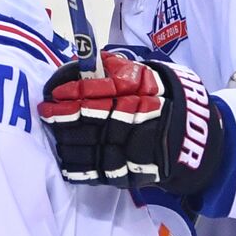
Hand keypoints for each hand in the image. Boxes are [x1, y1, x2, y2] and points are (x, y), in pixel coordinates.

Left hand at [40, 51, 224, 194]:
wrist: (189, 143)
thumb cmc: (165, 105)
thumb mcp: (151, 79)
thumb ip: (121, 70)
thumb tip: (93, 60)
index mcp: (132, 100)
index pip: (92, 93)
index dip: (69, 92)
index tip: (54, 93)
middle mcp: (124, 126)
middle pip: (81, 120)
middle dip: (59, 116)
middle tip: (46, 111)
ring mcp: (120, 153)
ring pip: (79, 146)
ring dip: (62, 139)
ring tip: (54, 131)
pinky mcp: (118, 174)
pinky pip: (86, 172)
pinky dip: (71, 164)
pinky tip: (64, 154)